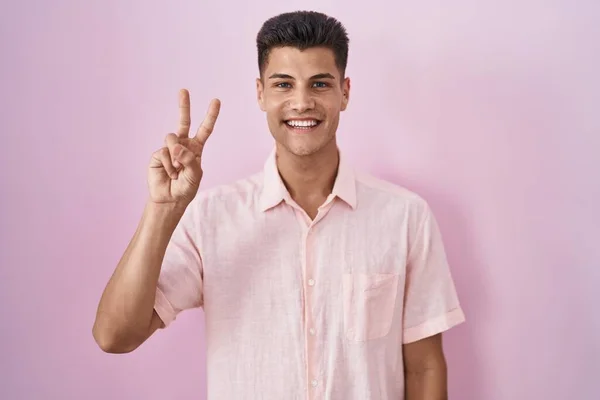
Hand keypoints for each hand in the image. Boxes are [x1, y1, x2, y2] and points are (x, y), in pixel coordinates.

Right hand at [147, 89, 219, 207]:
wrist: (170, 199)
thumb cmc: (186, 187)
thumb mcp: (195, 174)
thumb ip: (189, 159)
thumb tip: (176, 146)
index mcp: (196, 148)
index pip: (205, 129)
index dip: (210, 115)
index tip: (216, 101)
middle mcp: (183, 145)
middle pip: (184, 121)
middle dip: (184, 106)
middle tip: (183, 90)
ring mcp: (169, 148)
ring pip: (172, 138)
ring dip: (175, 155)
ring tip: (176, 169)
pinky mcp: (158, 154)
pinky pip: (163, 152)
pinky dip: (168, 164)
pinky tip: (169, 173)